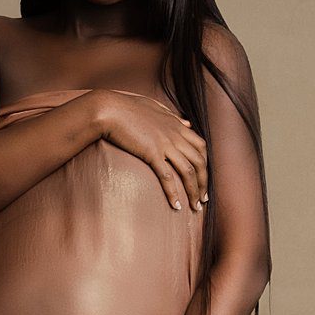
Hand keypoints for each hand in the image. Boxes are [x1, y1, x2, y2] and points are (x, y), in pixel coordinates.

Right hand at [93, 92, 208, 212]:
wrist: (109, 109)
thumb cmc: (127, 107)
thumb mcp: (155, 107)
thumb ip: (173, 116)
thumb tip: (187, 122)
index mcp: (177, 125)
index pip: (201, 147)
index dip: (205, 164)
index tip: (203, 178)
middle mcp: (175, 135)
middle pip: (199, 162)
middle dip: (204, 183)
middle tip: (203, 199)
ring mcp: (165, 144)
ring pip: (188, 171)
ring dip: (194, 191)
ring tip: (195, 207)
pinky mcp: (151, 153)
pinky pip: (167, 177)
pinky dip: (173, 193)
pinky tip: (176, 206)